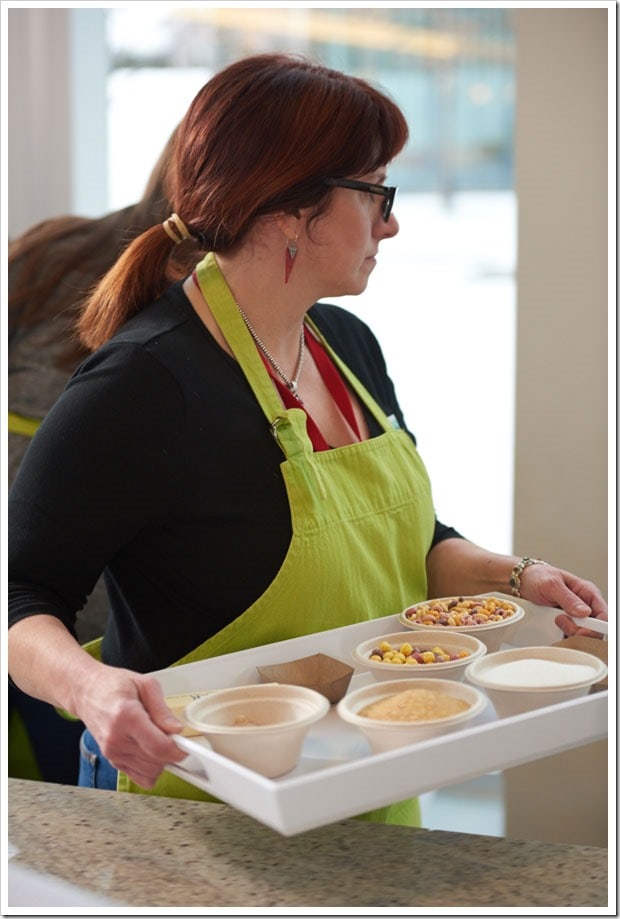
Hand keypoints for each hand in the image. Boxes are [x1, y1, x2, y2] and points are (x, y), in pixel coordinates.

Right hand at [75, 665, 186, 788]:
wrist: (86, 692)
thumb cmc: (113, 684)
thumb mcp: (144, 684)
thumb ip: (162, 709)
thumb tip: (176, 729)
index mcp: (126, 716)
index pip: (158, 746)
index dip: (177, 750)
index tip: (184, 745)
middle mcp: (116, 738)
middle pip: (155, 761)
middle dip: (170, 753)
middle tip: (172, 737)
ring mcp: (112, 752)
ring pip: (148, 772)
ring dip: (160, 761)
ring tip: (158, 740)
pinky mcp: (111, 759)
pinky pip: (138, 777)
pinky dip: (149, 769)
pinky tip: (150, 752)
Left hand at [519, 563, 607, 638]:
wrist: (522, 582)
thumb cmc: (538, 577)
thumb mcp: (551, 584)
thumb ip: (567, 597)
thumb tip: (584, 612)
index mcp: (587, 592)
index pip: (604, 614)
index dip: (596, 627)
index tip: (581, 630)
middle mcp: (585, 605)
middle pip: (595, 629)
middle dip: (580, 631)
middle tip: (562, 622)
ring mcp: (575, 616)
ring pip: (583, 635)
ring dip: (569, 633)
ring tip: (555, 620)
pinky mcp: (566, 624)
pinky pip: (570, 636)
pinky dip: (562, 636)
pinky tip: (554, 627)